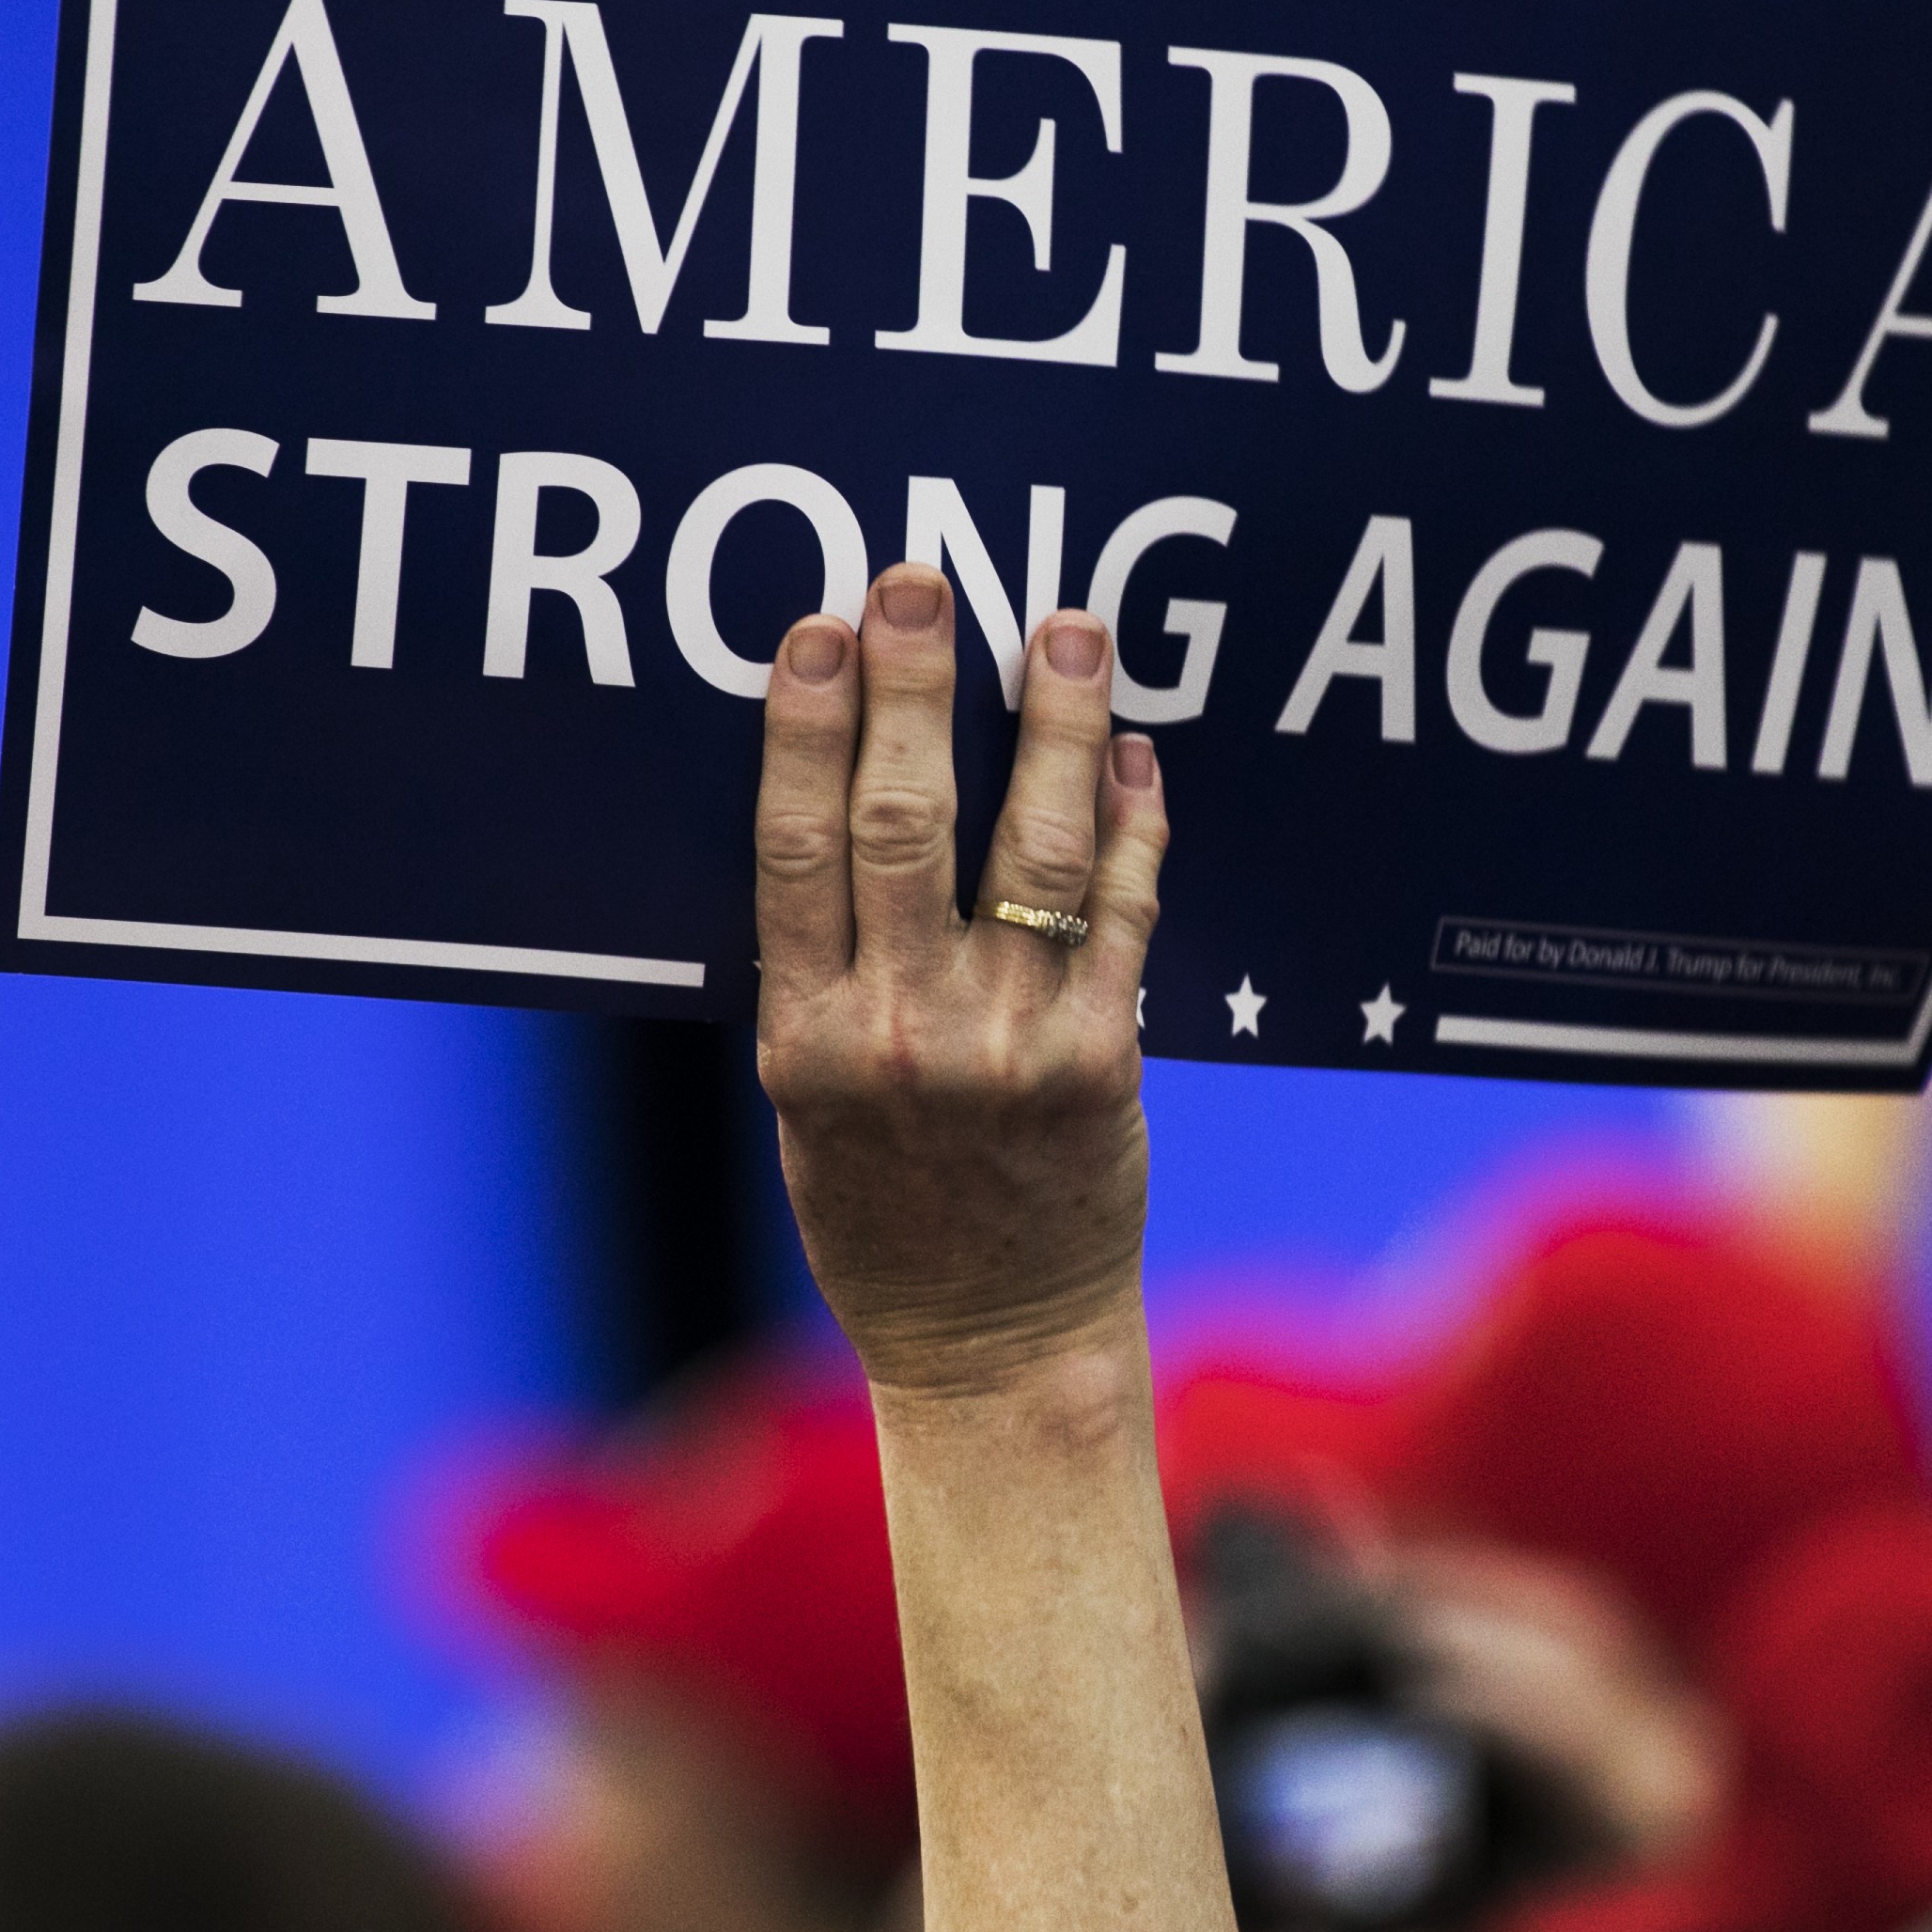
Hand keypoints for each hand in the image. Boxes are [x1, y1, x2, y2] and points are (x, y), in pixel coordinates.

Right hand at [754, 565, 1166, 1396]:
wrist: (991, 1348)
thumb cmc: (885, 1216)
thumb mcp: (805, 1100)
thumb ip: (817, 969)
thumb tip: (832, 800)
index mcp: (806, 1042)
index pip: (795, 851)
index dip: (804, 730)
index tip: (817, 632)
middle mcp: (904, 1037)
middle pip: (905, 825)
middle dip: (914, 690)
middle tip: (919, 582)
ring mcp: (1011, 1046)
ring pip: (1036, 849)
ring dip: (1053, 725)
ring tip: (1065, 629)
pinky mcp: (1105, 1062)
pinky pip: (1127, 915)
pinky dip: (1135, 824)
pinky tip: (1132, 751)